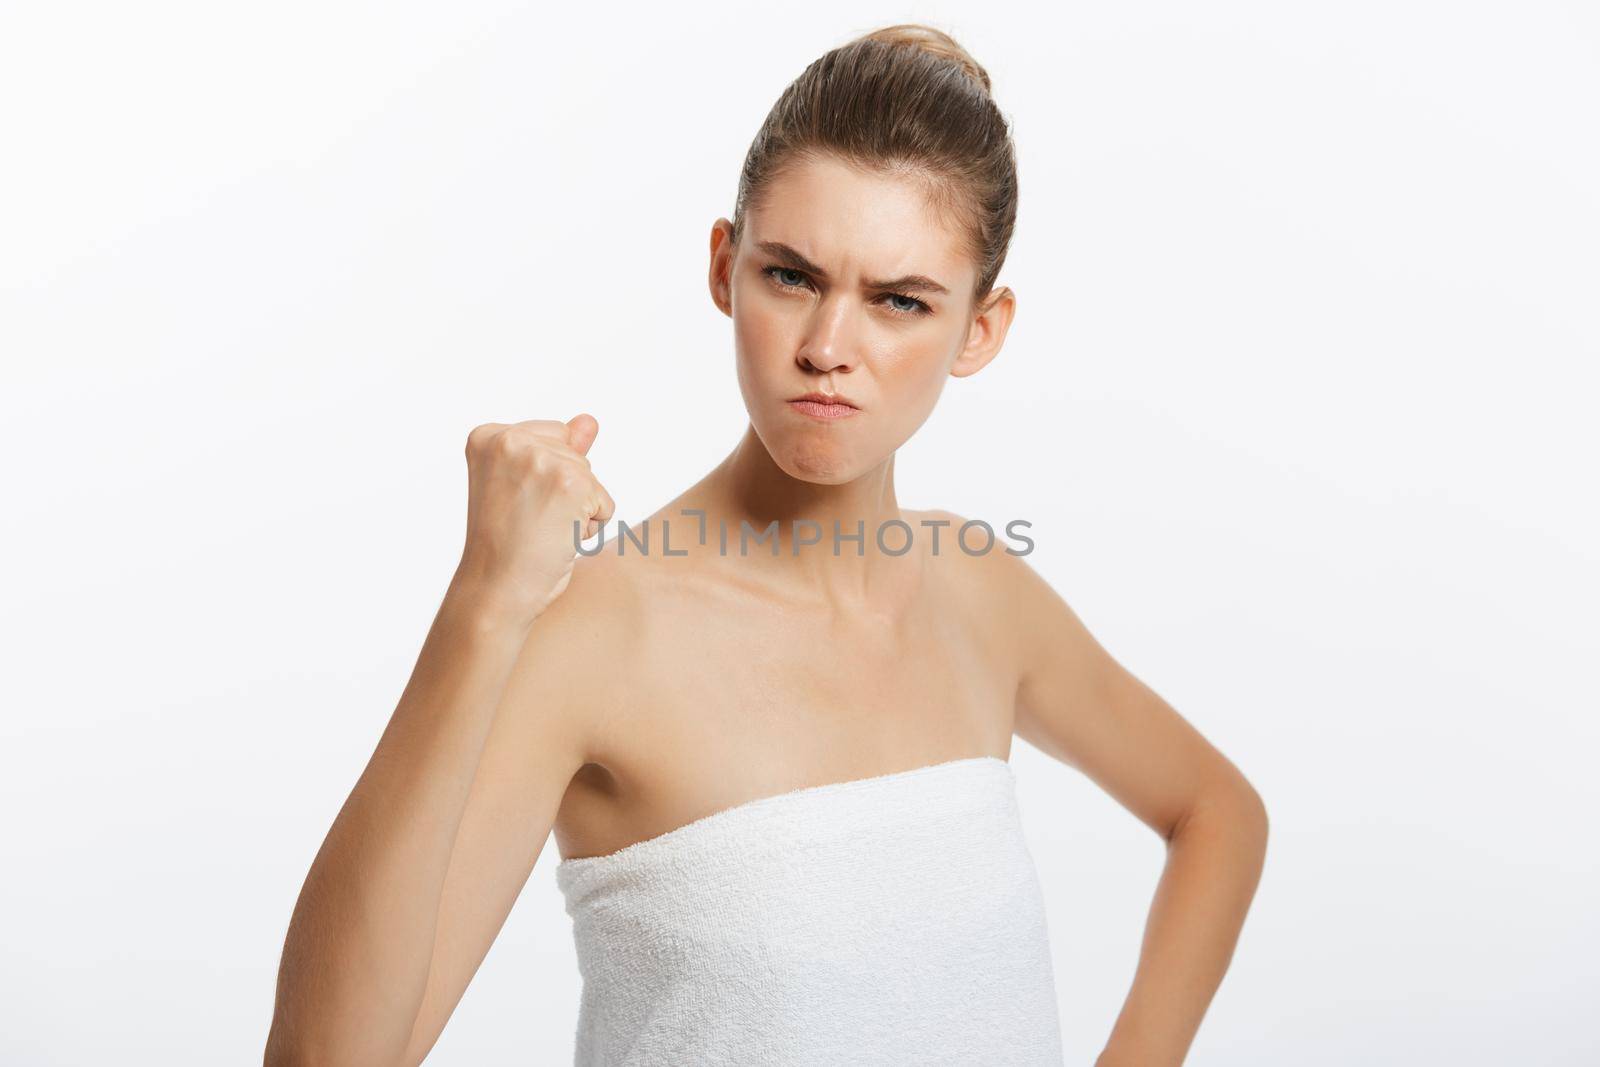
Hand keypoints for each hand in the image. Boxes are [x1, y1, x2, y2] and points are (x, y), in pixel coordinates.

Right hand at [451, 413, 614, 625]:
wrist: (495, 592)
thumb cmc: (505, 548)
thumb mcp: (524, 487)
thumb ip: (557, 449)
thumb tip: (590, 421)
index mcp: (488, 435)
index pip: (553, 436)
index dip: (544, 480)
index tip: (512, 506)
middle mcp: (510, 440)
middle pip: (575, 455)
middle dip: (563, 494)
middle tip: (525, 524)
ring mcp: (540, 460)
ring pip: (592, 479)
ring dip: (576, 512)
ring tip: (539, 532)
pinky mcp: (571, 484)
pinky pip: (605, 504)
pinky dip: (589, 529)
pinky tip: (555, 541)